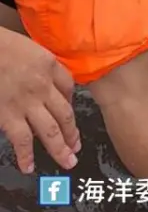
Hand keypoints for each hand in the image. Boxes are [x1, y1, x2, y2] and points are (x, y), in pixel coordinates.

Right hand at [0, 28, 80, 173]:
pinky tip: (29, 166)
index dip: (70, 101)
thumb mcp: (28, 47)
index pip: (69, 88)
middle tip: (77, 148)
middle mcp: (44, 86)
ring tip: (67, 162)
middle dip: (72, 134)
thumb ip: (40, 64)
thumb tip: (44, 79)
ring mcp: (28, 103)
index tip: (70, 112)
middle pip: (65, 114)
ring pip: (51, 130)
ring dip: (60, 148)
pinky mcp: (9, 115)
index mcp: (49, 66)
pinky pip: (22, 139)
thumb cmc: (0, 45)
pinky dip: (26, 155)